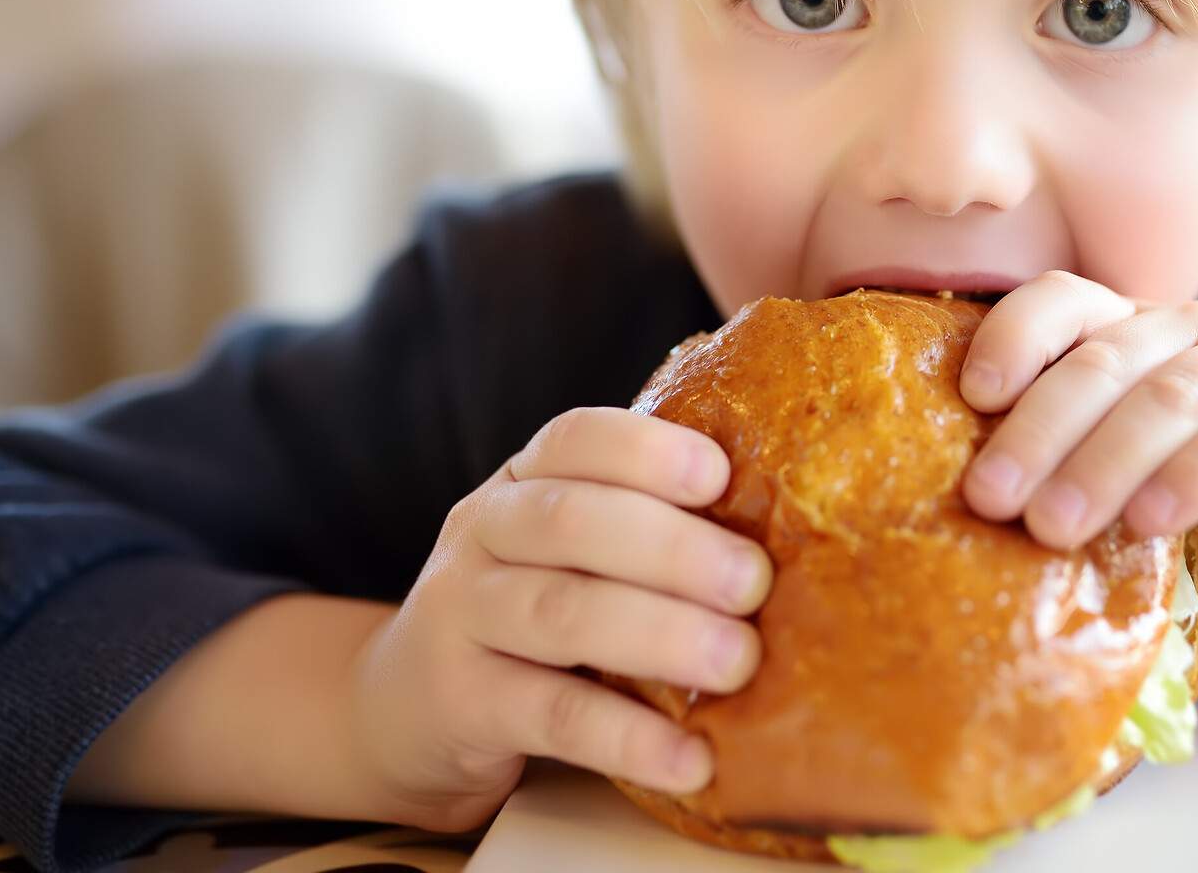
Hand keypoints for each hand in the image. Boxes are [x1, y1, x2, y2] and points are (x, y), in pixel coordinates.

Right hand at [344, 407, 771, 829]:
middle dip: (672, 548)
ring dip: (659, 634)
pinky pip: (550, 715)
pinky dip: (626, 738)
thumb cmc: (527, 612)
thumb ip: (643, 527)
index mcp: (523, 480)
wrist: (403, 705)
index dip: (647, 450)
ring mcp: (461, 615)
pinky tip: (689, 759)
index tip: (719, 475)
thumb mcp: (567, 551)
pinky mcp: (459, 703)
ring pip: (561, 613)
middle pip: (573, 523)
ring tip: (737, 662)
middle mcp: (483, 532)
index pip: (576, 438)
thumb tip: (794, 530)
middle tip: (755, 582)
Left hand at [958, 271, 1197, 595]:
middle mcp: (1194, 330)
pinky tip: (1150, 524)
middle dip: (1037, 430)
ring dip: (1101, 462)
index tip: (970, 398)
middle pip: (1103, 361)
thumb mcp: (1144, 463)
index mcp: (1140, 328)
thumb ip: (1081, 460)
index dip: (1014, 337)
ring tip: (1052, 526)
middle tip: (990, 497)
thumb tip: (971, 509)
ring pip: (1168, 398)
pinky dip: (1191, 479)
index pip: (1065, 302)